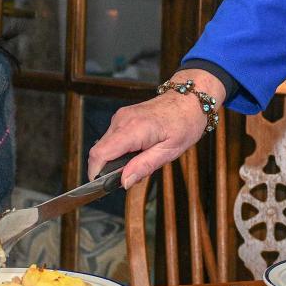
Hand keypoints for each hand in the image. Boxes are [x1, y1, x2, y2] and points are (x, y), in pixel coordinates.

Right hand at [86, 69, 225, 186]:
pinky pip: (112, 139)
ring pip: (105, 147)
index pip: (100, 153)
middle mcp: (122, 120)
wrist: (189, 99)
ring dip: (116, 161)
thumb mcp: (170, 151)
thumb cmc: (184, 123)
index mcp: (134, 128)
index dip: (96, 173)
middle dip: (109, 170)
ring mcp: (120, 117)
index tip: (103, 186)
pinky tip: (138, 153)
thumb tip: (124, 181)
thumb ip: (144, 166)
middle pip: (99, 152)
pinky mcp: (122, 118)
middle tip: (132, 177)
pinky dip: (119, 151)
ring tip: (140, 163)